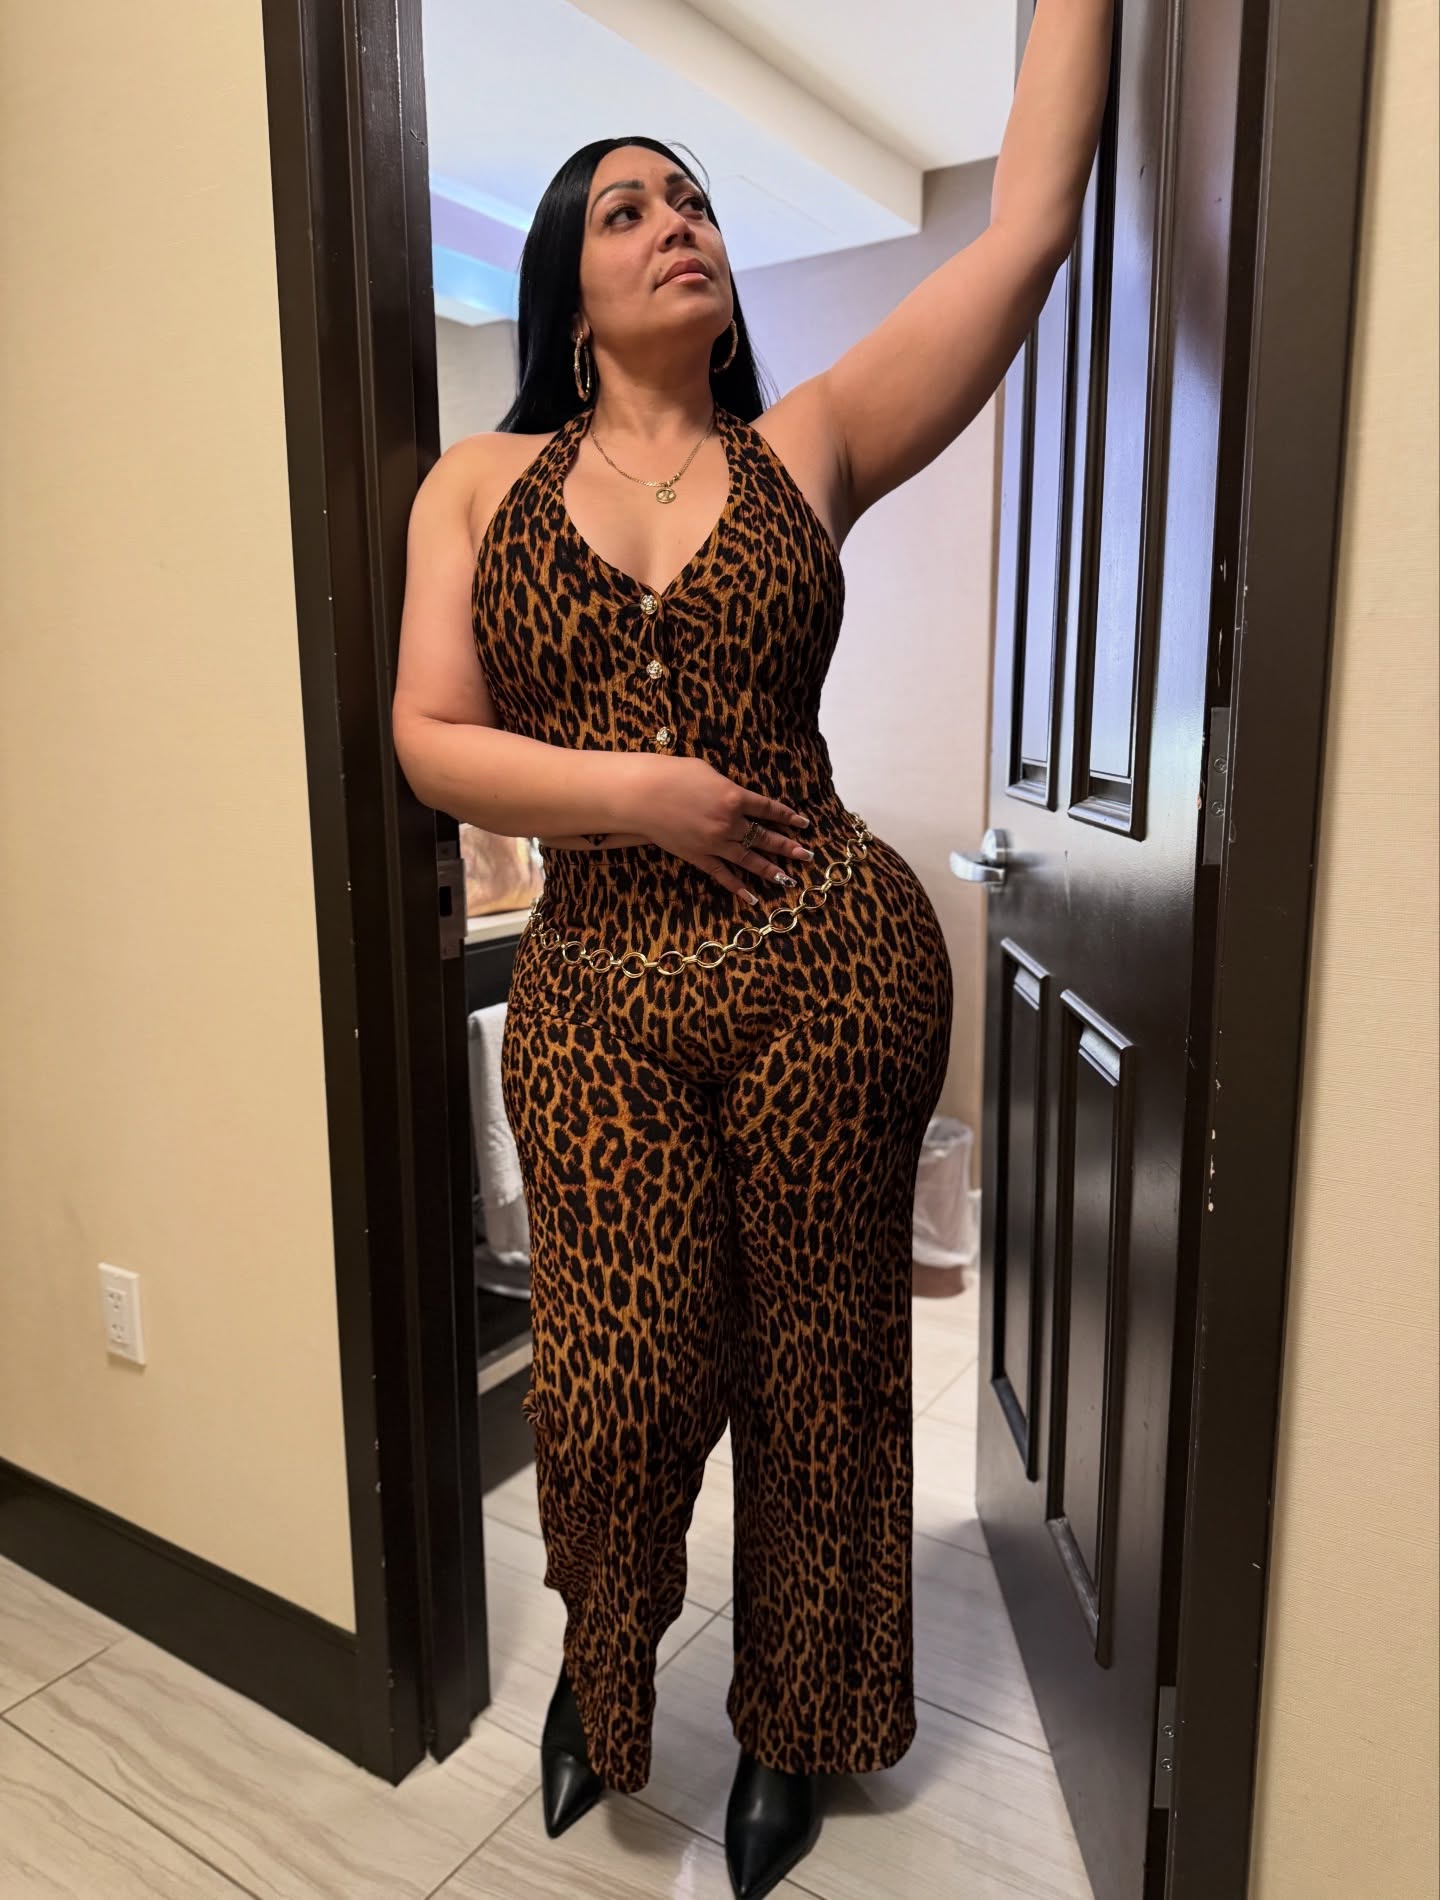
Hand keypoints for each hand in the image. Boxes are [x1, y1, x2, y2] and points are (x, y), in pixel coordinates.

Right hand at [624, 756, 813, 904]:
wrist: (642, 795)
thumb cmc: (672, 774)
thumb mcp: (708, 772)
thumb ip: (727, 787)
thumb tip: (736, 797)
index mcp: (735, 796)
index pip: (769, 809)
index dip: (788, 816)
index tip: (803, 823)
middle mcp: (730, 823)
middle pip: (766, 837)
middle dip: (788, 847)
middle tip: (807, 856)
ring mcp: (715, 843)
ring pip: (749, 860)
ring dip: (771, 870)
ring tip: (788, 879)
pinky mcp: (698, 857)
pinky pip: (722, 875)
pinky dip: (737, 887)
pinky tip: (751, 897)